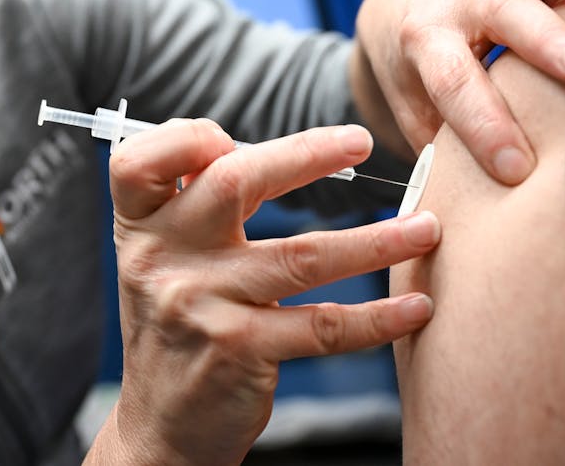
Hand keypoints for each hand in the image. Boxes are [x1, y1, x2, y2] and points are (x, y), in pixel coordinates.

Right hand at [86, 120, 439, 465]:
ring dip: (376, 240)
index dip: (187, 138)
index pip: (140, 161)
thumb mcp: (160, 259)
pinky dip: (379, 317)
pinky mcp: (240, 350)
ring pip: (300, 255)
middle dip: (306, 154)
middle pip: (232, 182)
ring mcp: (200, 304)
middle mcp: (161, 259)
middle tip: (362, 140)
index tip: (233, 138)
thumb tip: (261, 148)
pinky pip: (324, 326)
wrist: (162, 427)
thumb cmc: (175, 326)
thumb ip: (191, 204)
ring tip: (426, 228)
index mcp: (138, 228)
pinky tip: (416, 307)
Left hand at [353, 0, 564, 184]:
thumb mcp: (414, 112)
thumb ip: (443, 145)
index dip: (483, 125)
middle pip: (503, 12)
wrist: (400, 7)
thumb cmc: (415, 75)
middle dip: (547, 41)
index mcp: (424, 40)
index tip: (518, 170)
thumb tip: (478, 213)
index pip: (451, 81)